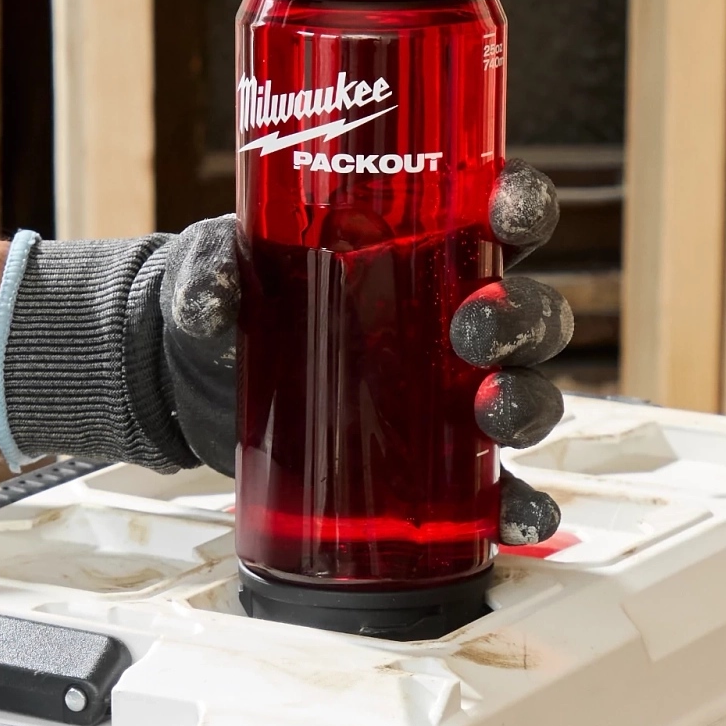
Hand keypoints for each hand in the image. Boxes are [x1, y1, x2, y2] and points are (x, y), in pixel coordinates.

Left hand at [13, 173, 578, 504]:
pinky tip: (518, 518)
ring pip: (529, 393)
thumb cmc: (232, 304)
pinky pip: (498, 486)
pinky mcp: (435, 464)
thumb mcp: (212, 270)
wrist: (195, 382)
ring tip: (491, 414)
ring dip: (528, 404)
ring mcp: (450, 394)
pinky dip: (521, 505)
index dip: (524, 208)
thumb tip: (208, 296)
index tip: (508, 212)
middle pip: (529, 313)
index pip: (500, 216)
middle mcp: (455, 317)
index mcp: (427, 246)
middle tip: (471, 335)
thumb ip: (206, 270)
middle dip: (521, 321)